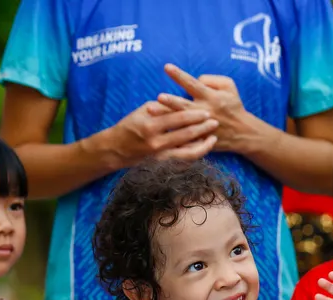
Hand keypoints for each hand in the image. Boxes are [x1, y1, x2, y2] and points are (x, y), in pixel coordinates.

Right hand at [104, 101, 218, 169]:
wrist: (117, 149)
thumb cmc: (131, 125)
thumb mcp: (145, 111)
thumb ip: (165, 108)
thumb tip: (185, 102)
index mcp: (150, 126)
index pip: (178, 119)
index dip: (194, 115)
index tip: (206, 112)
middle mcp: (156, 143)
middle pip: (186, 136)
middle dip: (202, 129)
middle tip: (215, 122)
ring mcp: (159, 157)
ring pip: (187, 153)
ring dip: (202, 145)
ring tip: (213, 138)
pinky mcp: (162, 164)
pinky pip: (183, 160)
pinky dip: (194, 154)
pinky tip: (203, 147)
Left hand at [156, 64, 255, 154]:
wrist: (242, 133)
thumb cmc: (233, 105)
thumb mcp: (230, 86)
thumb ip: (212, 80)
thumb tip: (196, 79)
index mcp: (211, 97)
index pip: (193, 84)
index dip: (180, 75)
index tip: (167, 67)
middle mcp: (204, 111)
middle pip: (184, 105)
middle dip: (171, 101)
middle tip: (158, 96)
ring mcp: (200, 126)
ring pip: (180, 121)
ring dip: (165, 114)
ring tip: (150, 110)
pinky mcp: (199, 138)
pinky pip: (184, 137)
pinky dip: (171, 134)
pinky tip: (158, 130)